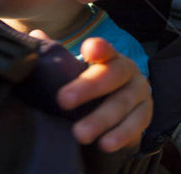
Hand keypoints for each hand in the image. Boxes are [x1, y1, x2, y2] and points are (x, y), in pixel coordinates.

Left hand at [57, 37, 151, 151]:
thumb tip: (34, 35)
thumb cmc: (92, 85)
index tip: (87, 49)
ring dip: (101, 119)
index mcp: (109, 56)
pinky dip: (121, 135)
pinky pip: (136, 125)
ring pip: (122, 104)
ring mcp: (139, 92)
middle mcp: (127, 71)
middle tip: (62, 100)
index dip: (98, 48)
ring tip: (80, 134)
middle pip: (112, 75)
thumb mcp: (76, 70)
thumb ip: (57, 55)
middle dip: (88, 88)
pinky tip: (105, 144)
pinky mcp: (146, 115)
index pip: (104, 48)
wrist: (122, 106)